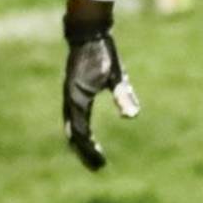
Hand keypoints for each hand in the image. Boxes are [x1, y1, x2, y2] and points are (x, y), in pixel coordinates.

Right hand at [63, 23, 139, 170]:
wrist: (87, 34)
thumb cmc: (103, 53)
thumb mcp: (117, 75)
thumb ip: (124, 95)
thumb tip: (133, 116)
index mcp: (77, 99)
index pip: (81, 133)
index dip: (89, 150)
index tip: (101, 163)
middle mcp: (70, 101)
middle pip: (73, 135)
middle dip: (84, 153)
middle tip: (98, 167)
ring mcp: (70, 97)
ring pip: (72, 128)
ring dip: (81, 144)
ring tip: (94, 158)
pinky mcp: (73, 93)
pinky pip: (74, 118)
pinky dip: (80, 132)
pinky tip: (89, 138)